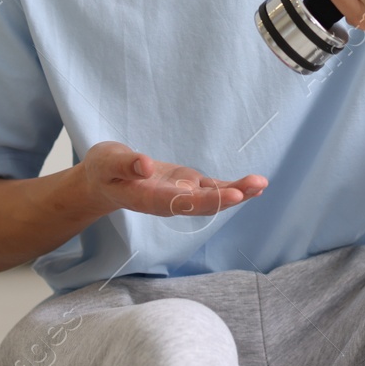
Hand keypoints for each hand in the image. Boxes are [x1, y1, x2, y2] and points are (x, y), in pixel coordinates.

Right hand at [80, 141, 266, 217]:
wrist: (104, 182)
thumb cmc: (103, 170)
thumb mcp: (106, 162)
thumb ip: (124, 164)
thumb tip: (145, 164)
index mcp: (148, 198)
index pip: (180, 202)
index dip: (206, 200)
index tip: (231, 195)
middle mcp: (169, 201)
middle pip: (202, 203)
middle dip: (230, 196)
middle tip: (255, 186)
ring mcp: (180, 195)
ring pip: (212, 197)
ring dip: (237, 192)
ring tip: (261, 184)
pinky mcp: (187, 187)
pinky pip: (213, 189)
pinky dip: (232, 187)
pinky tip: (254, 185)